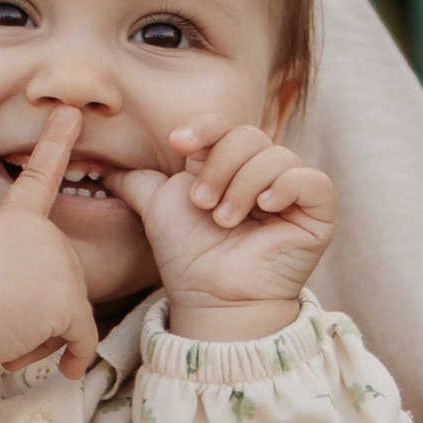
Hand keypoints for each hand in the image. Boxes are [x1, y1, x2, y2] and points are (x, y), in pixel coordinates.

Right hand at [0, 103, 100, 379]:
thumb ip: (9, 267)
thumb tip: (37, 301)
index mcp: (7, 221)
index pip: (36, 178)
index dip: (55, 143)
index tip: (71, 113)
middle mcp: (38, 231)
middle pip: (63, 281)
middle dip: (40, 313)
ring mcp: (56, 259)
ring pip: (72, 315)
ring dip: (42, 338)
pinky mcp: (66, 297)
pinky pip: (82, 339)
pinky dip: (69, 358)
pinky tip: (51, 364)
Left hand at [119, 123, 335, 339]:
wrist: (211, 298)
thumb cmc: (188, 256)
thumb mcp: (157, 207)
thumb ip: (136, 180)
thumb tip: (102, 165)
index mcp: (229, 163)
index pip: (223, 124)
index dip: (203, 128)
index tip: (178, 144)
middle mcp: (263, 171)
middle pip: (249, 136)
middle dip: (219, 166)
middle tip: (203, 204)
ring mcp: (293, 191)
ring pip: (276, 156)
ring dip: (244, 185)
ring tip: (225, 220)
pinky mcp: (319, 212)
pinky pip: (313, 180)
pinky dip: (286, 186)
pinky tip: (264, 209)